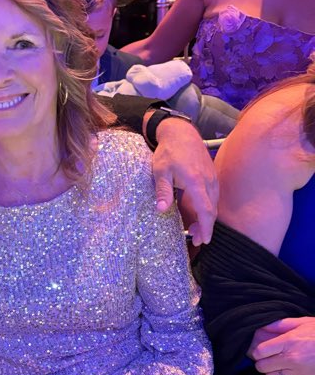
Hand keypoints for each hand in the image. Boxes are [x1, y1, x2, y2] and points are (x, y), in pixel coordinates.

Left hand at [151, 116, 217, 244]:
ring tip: (195, 230)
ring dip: (207, 218)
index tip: (205, 240)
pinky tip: (199, 213)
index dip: (206, 227)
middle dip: (206, 227)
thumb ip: (163, 190)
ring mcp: (212, 178)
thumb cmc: (168, 152)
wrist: (180, 133)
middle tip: (197, 241)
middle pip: (212, 210)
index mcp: (196, 181)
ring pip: (214, 203)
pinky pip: (213, 196)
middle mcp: (208, 181)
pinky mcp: (211, 176)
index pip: (206, 210)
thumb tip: (161, 209)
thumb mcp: (160, 171)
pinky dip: (208, 208)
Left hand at [248, 317, 314, 374]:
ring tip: (280, 366)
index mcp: (289, 342)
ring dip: (272, 373)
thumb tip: (263, 328)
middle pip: (262, 367)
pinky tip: (291, 373)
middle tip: (270, 358)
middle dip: (263, 363)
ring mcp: (299, 373)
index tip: (263, 350)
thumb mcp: (304, 323)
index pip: (259, 351)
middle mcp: (291, 359)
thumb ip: (281, 325)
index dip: (258, 352)